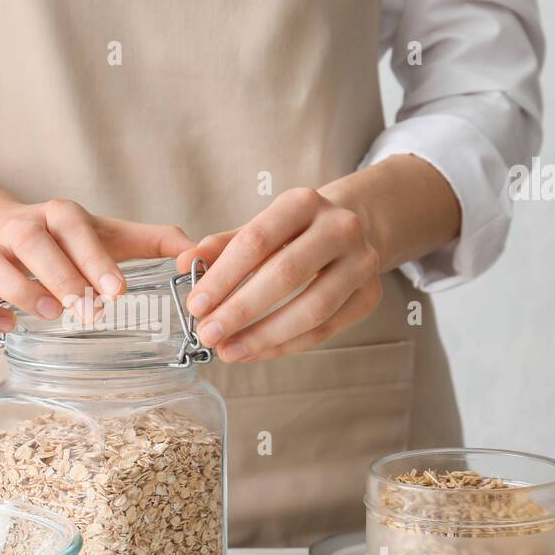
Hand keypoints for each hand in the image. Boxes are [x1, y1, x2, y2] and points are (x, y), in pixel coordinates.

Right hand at [0, 198, 193, 332]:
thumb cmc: (59, 239)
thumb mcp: (103, 233)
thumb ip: (151, 241)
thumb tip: (197, 254)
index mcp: (56, 214)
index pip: (72, 224)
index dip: (94, 256)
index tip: (118, 290)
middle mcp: (18, 227)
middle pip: (30, 241)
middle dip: (60, 276)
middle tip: (89, 311)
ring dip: (19, 289)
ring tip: (51, 315)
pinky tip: (6, 327)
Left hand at [175, 187, 382, 361]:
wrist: (349, 231)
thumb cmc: (292, 233)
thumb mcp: (258, 228)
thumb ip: (221, 247)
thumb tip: (184, 265)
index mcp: (303, 202)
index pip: (257, 240)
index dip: (223, 277)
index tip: (195, 305)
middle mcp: (340, 227)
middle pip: (286, 274)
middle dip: (240, 310)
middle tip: (208, 334)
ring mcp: (362, 262)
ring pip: (312, 309)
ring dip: (264, 336)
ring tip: (229, 351)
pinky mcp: (370, 295)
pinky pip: (325, 330)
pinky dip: (286, 345)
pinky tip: (256, 351)